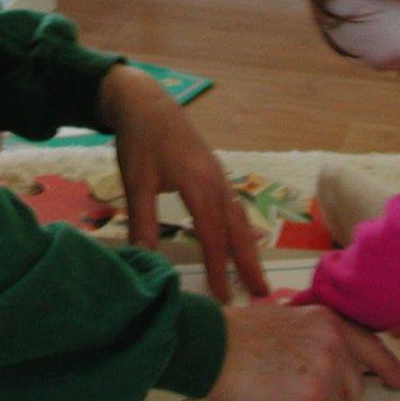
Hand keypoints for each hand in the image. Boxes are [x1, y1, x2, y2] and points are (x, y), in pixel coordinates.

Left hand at [98, 64, 265, 301]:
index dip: (218, 269)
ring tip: (256, 274)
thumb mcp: (136, 183)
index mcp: (199, 186)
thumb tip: (145, 261)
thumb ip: (143, 223)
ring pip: (239, 217)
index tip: (224, 298)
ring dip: (249, 247)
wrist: (146, 102)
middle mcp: (217, 182)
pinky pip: (234, 205)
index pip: (213, 236)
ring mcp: (218, 175)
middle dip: (250, 262)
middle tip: (264, 294)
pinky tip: (240, 238)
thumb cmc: (140, 141)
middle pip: (238, 229)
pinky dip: (241, 227)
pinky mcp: (214, 171)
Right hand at [209, 304, 399, 400]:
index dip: (389, 368)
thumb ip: (317, 335)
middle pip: (352, 388)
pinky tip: (271, 399)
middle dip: (328, 395)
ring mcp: (326, 373)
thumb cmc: (240, 333)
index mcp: (328, 321)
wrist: (215, 345)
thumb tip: (332, 361)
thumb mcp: (289, 318)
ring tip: (277, 387)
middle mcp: (334, 344)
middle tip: (291, 383)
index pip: (371, 347)